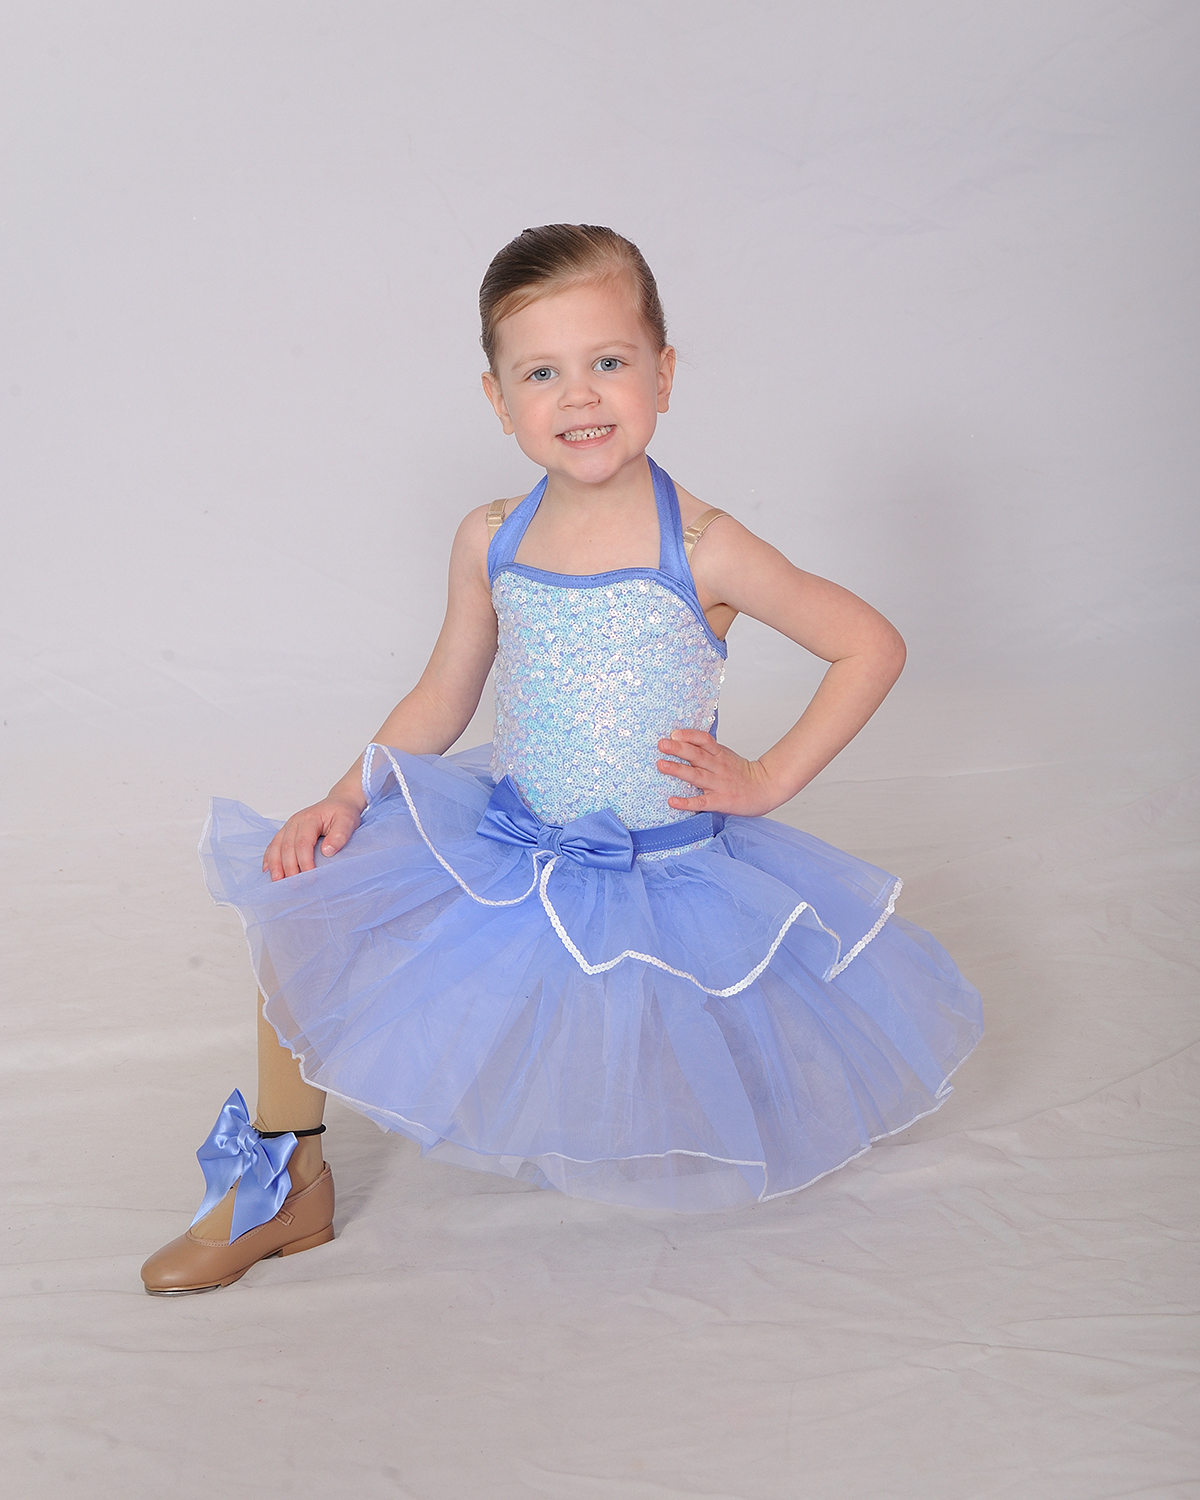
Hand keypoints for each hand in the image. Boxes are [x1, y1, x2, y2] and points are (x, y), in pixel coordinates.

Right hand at [263, 797, 362, 879]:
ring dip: (275, 864)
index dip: (304, 862)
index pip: (303, 843)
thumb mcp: (348, 821)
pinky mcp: (287, 832)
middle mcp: (295, 822)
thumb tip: (327, 851)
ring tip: (277, 881)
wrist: (340, 802)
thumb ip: (340, 835)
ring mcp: (289, 826)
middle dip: (289, 867)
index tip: (310, 877)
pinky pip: (274, 844)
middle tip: (294, 885)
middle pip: (287, 847)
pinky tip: (268, 870)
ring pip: (276, 846)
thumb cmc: (343, 812)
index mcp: (309, 819)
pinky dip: (269, 858)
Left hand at [656, 729, 782, 816]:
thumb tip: (683, 739)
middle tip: (662, 744)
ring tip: (661, 765)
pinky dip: (686, 802)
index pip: (704, 740)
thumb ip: (707, 749)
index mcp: (719, 754)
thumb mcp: (725, 754)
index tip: (674, 733)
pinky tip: (673, 801)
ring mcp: (718, 784)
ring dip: (678, 770)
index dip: (690, 736)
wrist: (764, 789)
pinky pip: (701, 801)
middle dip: (678, 749)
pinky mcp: (719, 801)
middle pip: (697, 755)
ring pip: (696, 775)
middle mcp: (718, 767)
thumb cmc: (741, 773)